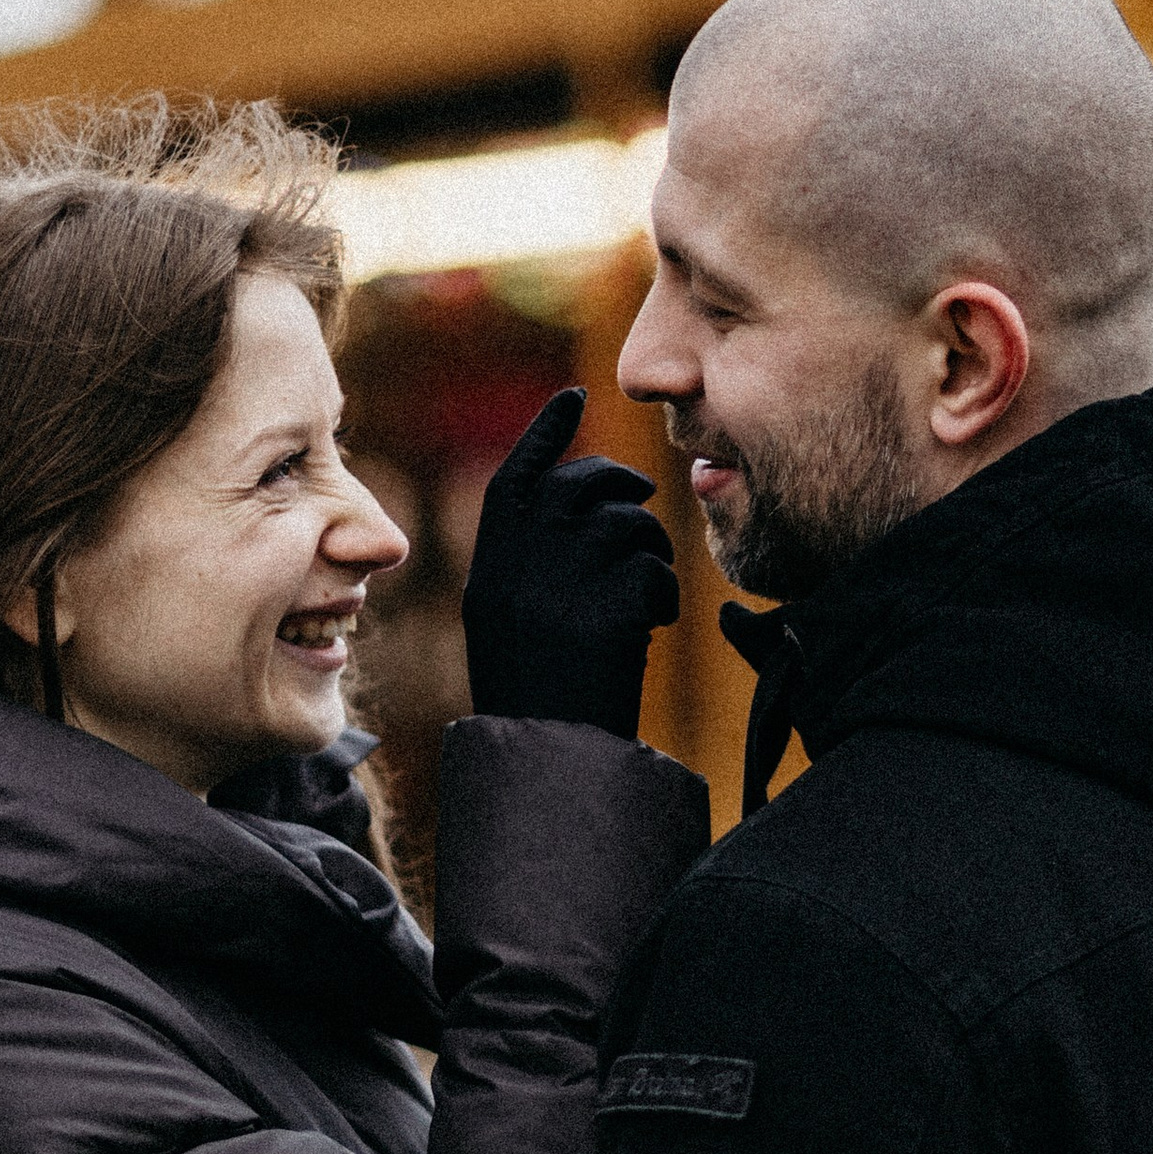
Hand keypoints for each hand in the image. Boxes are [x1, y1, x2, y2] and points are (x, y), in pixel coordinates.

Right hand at [462, 388, 679, 740]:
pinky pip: (652, 570)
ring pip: (626, 525)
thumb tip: (574, 507)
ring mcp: (564, 583)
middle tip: (643, 496)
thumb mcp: (510, 621)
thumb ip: (531, 562)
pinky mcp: (610, 608)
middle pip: (578, 486)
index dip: (546, 433)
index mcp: (491, 567)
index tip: (575, 395)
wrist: (548, 757)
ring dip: (648, 548)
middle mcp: (520, 565)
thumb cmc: (535, 696)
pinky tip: (651, 626)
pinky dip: (661, 593)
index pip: (516, 479)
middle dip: (618, 481)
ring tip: (646, 590)